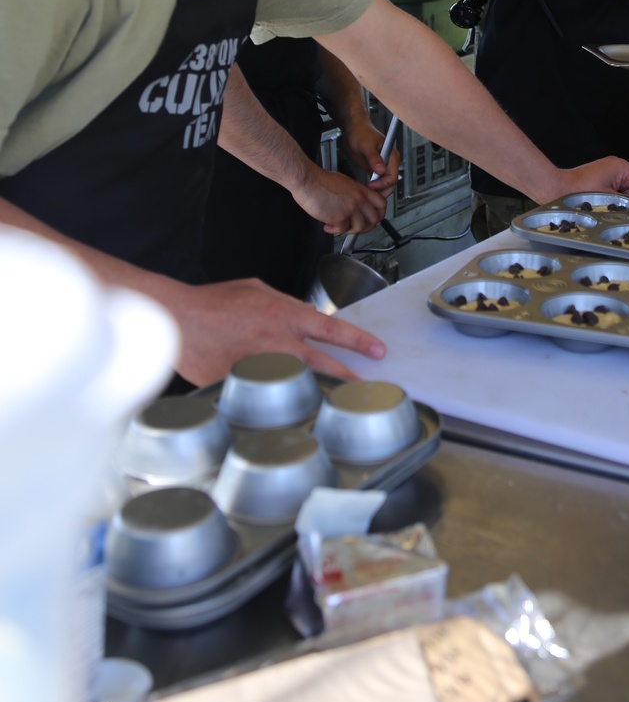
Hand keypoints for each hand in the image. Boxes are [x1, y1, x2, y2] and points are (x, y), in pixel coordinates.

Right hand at [166, 277, 386, 385]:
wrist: (177, 319)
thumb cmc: (213, 303)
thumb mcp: (256, 290)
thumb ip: (284, 303)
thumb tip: (305, 315)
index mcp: (284, 315)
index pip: (332, 329)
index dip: (359, 341)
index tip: (377, 351)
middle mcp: (277, 341)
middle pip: (324, 364)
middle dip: (349, 378)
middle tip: (368, 388)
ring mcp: (261, 365)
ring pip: (299, 383)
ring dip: (318, 392)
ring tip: (335, 403)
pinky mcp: (242, 384)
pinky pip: (266, 395)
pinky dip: (277, 402)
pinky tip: (287, 410)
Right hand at [289, 159, 386, 234]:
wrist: (309, 181)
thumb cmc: (321, 180)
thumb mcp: (345, 182)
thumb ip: (355, 194)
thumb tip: (357, 204)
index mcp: (361, 190)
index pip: (381, 204)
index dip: (379, 214)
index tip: (373, 218)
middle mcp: (359, 199)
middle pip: (374, 219)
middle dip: (366, 227)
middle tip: (357, 227)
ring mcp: (350, 209)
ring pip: (360, 227)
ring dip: (349, 230)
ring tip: (339, 227)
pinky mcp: (339, 217)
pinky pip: (342, 230)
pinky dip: (335, 230)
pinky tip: (329, 226)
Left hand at [341, 116, 400, 198]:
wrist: (353, 129)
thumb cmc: (361, 132)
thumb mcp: (366, 146)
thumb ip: (374, 158)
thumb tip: (381, 170)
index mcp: (391, 155)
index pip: (393, 176)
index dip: (383, 184)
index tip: (371, 186)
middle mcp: (390, 162)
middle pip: (391, 183)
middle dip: (382, 190)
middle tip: (369, 194)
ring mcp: (383, 166)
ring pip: (385, 184)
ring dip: (378, 190)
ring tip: (367, 193)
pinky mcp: (375, 169)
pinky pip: (378, 181)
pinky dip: (374, 187)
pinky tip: (366, 188)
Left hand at [556, 157, 628, 199]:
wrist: (556, 190)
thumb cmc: (576, 191)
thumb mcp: (609, 199)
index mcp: (621, 167)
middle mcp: (617, 167)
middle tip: (615, 207)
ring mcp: (609, 173)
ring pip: (626, 193)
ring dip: (619, 202)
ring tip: (605, 205)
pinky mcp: (602, 180)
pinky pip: (615, 193)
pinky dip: (611, 200)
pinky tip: (600, 204)